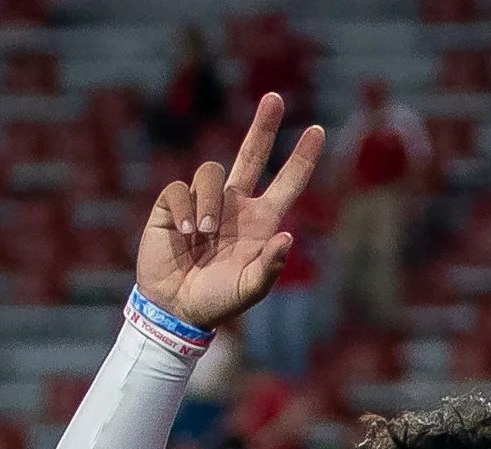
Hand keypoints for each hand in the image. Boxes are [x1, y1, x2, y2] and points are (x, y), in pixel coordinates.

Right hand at [137, 93, 324, 331]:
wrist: (175, 308)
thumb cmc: (217, 302)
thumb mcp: (249, 290)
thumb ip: (269, 268)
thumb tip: (287, 236)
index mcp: (261, 222)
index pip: (288, 183)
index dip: (302, 158)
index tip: (318, 130)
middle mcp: (235, 205)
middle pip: (252, 154)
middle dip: (263, 126)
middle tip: (275, 97)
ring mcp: (204, 202)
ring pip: (211, 172)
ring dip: (209, 202)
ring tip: (203, 233)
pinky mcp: (172, 205)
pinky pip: (179, 189)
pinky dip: (182, 211)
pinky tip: (182, 234)